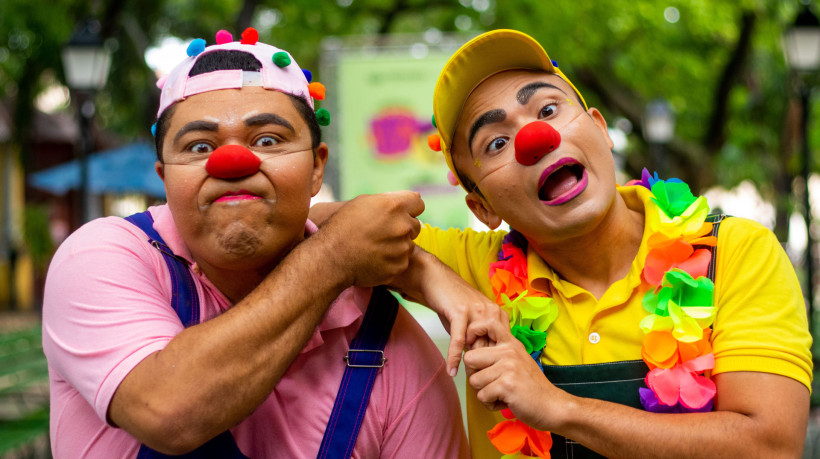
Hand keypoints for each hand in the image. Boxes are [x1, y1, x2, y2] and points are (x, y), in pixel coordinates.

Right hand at [319, 191, 423, 287]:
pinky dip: (392, 261)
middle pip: (415, 225)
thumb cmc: (343, 226)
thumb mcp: (363, 203)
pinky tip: (375, 259)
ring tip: (375, 247)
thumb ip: (390, 199)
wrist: (331, 257)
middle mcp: (402, 226)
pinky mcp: (398, 266)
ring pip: (409, 245)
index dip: (409, 208)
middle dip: (403, 227)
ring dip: (398, 245)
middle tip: (382, 233)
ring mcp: (402, 248)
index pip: (419, 203)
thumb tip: (415, 197)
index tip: (398, 214)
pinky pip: (402, 261)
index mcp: (394, 206)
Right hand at [409, 249, 508, 375]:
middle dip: (485, 366)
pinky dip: (454, 357)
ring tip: (470, 381)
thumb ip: (478, 338)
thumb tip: (481, 361)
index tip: (491, 378)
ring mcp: (477, 312)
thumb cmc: (452, 302)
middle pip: (491, 348)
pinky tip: (451, 370)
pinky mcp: (461, 312)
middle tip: (480, 384)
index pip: (501, 346)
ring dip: (471, 365)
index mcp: (497, 315)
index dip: (496, 363)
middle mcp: (491, 313)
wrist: (436, 280)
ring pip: (477, 346)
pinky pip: (459, 341)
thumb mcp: (471, 321)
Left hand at [463, 326, 569, 430]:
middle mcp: (509, 352)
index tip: (474, 347)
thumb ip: (498, 353)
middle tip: (489, 383)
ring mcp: (508, 367)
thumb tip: (470, 352)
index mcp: (510, 344)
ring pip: (473, 380)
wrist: (552, 406)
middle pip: (469, 358)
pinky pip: (482, 396)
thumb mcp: (517, 360)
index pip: (487, 323)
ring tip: (501, 394)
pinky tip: (505, 401)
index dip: (472, 332)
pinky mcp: (506, 385)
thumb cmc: (531, 387)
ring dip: (484, 392)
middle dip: (474, 375)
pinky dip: (490, 404)